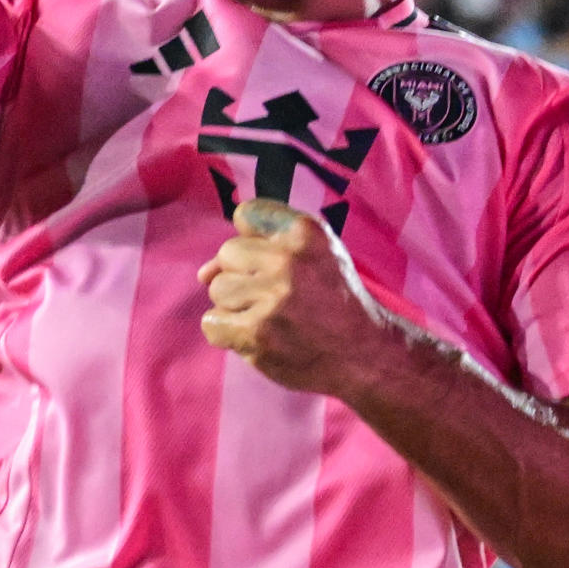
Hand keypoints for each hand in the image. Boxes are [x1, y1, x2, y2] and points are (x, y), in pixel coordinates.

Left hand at [197, 199, 393, 395]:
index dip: (253, 240)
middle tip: (274, 296)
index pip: (248, 214)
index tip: (271, 261)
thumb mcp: (319, 251)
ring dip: (235, 306)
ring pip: (218, 289)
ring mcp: (272, 297)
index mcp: (305, 231)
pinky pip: (212, 323)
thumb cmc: (335, 300)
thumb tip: (204, 273)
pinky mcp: (258, 332)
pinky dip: (227, 333)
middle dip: (242, 276)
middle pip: (227, 254)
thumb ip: (266, 244)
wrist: (364, 353)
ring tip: (268, 317)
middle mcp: (288, 259)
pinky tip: (255, 336)